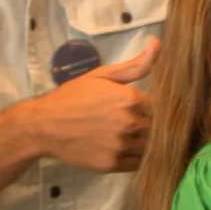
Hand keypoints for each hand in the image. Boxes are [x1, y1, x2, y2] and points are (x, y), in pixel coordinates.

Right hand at [27, 40, 157, 171]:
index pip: (164, 106)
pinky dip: (140, 158)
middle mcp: (129, 123)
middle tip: (155, 125)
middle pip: (161, 128)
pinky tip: (134, 150)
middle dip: (161, 126)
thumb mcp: (102, 75)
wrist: (44, 125)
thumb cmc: (73, 97)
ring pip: (152, 148)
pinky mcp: (112, 165)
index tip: (164, 109)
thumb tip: (158, 44)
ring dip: (152, 144)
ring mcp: (121, 146)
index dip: (166, 108)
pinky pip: (138, 164)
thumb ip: (134, 66)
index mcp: (130, 99)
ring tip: (144, 137)